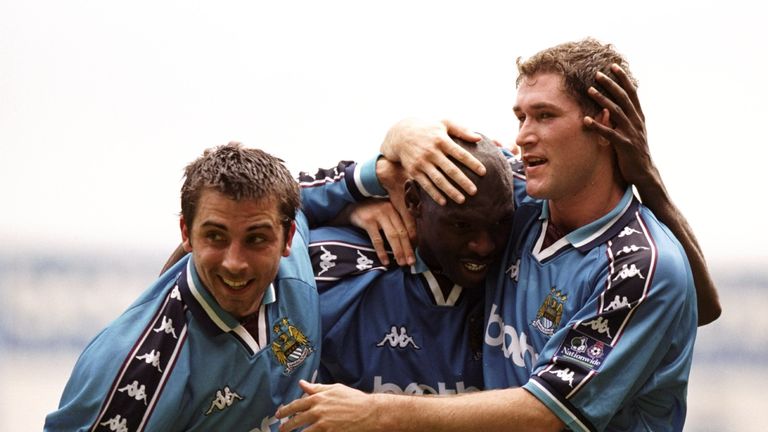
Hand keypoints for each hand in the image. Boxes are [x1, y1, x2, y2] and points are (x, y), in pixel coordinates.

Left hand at [276, 381, 382, 431]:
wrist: (369, 412)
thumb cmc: (354, 399)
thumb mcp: (335, 389)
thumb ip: (317, 387)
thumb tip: (302, 384)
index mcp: (318, 398)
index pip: (297, 404)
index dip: (286, 410)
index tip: (279, 414)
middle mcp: (318, 411)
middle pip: (297, 420)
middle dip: (287, 426)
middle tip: (281, 429)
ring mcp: (323, 424)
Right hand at [347, 199, 415, 265]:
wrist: (350, 207)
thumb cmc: (370, 212)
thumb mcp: (385, 211)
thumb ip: (396, 220)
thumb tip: (410, 241)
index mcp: (396, 206)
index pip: (409, 224)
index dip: (414, 238)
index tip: (417, 251)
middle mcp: (389, 208)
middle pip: (402, 231)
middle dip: (408, 248)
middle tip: (412, 262)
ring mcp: (378, 214)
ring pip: (392, 236)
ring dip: (398, 251)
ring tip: (402, 263)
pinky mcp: (367, 221)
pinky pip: (377, 240)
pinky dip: (382, 252)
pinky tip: (386, 261)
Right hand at [380, 118, 485, 204]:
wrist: (401, 134)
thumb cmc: (429, 129)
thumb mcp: (444, 123)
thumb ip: (461, 130)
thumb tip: (478, 138)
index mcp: (442, 140)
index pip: (460, 154)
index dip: (472, 163)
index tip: (484, 172)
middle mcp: (432, 152)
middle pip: (451, 170)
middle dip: (463, 181)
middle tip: (475, 191)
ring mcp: (422, 162)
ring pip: (438, 180)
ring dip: (450, 191)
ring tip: (462, 200)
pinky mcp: (414, 170)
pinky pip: (426, 185)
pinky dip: (434, 194)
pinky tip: (444, 202)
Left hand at [583, 64, 658, 188]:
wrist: (645, 172)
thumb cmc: (634, 152)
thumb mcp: (632, 131)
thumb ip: (624, 118)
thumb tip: (612, 106)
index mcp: (638, 117)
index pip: (631, 93)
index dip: (623, 79)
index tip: (613, 66)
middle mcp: (636, 122)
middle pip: (623, 98)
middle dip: (611, 84)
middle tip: (598, 73)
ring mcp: (631, 133)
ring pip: (616, 112)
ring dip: (602, 100)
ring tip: (589, 90)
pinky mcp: (625, 146)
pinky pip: (609, 134)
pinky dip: (598, 126)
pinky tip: (586, 120)